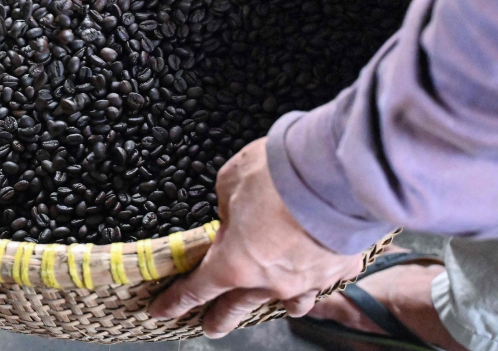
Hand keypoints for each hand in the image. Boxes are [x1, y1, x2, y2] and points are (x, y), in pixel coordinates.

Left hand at [148, 139, 366, 337]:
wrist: (334, 170)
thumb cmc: (276, 173)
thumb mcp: (230, 182)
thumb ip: (227, 207)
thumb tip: (235, 214)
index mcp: (233, 263)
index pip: (196, 290)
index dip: (175, 302)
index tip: (161, 312)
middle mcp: (269, 281)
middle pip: (237, 308)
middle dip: (220, 319)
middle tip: (210, 328)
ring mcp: (307, 280)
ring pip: (284, 303)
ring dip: (270, 304)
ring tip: (263, 305)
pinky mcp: (339, 268)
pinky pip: (319, 284)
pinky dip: (311, 283)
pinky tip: (309, 279)